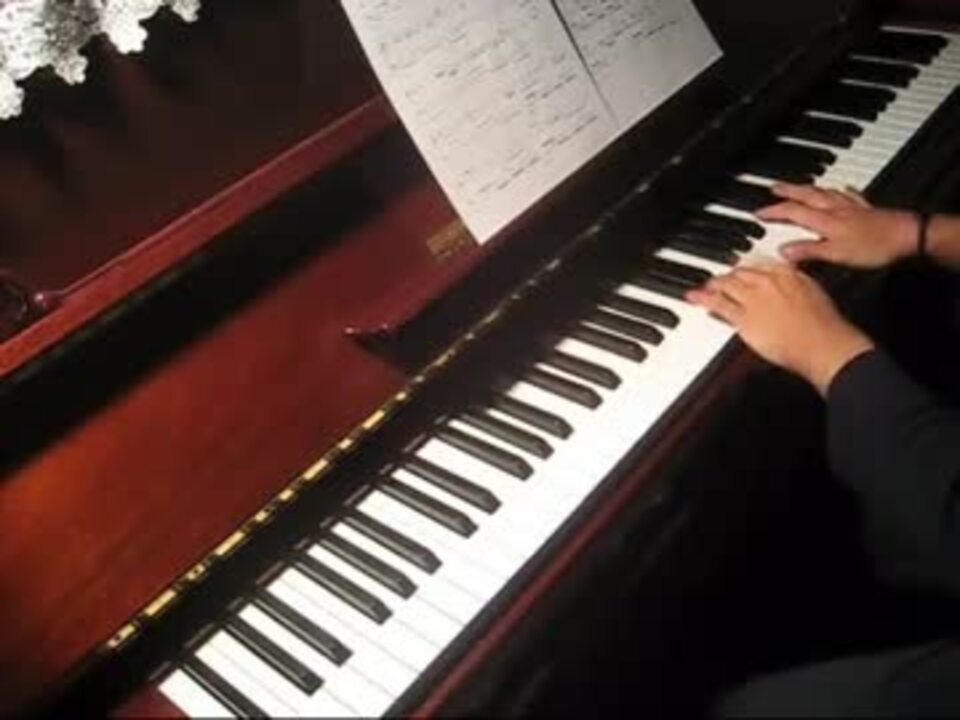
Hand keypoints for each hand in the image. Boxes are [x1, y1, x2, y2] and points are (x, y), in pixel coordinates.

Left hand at [686, 262, 873, 394]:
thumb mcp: (814, 294)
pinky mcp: (744, 316)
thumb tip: (791, 283)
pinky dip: (703, 298)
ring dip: (714, 285)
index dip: (747, 269)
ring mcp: (754, 298)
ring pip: (726, 284)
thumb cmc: (824, 326)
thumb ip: (798, 284)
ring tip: (706, 287)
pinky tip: (694, 297)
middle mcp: (768, 281)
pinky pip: (718, 304)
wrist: (822, 344)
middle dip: (729, 276)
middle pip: (740, 272)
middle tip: (720, 280)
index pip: (760, 264)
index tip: (741, 271)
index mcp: (788, 273)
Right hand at [758, 183, 917, 268]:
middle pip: (806, 195)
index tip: (758, 213)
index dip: (774, 212)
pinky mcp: (866, 209)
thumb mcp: (836, 254)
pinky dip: (841, 191)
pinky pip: (849, 195)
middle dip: (788, 191)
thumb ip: (809, 251)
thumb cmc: (874, 246)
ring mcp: (851, 207)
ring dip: (809, 187)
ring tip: (799, 185)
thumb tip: (783, 251)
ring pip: (824, 192)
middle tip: (773, 186)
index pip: (792, 212)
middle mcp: (835, 209)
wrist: (907, 236)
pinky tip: (841, 188)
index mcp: (825, 220)